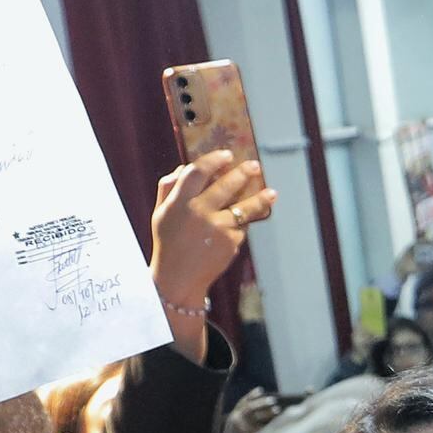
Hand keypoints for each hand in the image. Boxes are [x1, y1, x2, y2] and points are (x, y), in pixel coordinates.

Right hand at [149, 149, 273, 316]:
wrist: (178, 278)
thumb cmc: (169, 241)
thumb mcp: (161, 213)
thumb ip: (169, 187)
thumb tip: (185, 166)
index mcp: (178, 203)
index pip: (197, 172)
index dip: (213, 159)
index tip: (226, 154)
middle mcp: (198, 213)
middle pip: (226, 185)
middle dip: (243, 172)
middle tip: (254, 165)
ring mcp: (217, 228)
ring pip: (244, 207)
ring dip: (260, 198)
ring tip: (272, 193)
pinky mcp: (231, 242)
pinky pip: (241, 226)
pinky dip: (242, 223)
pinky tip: (244, 222)